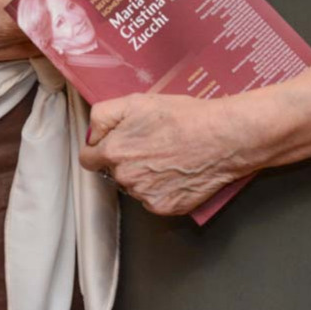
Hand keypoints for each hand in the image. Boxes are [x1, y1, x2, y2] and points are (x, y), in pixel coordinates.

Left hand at [79, 93, 260, 216]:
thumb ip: (102, 116)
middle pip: (112, 172)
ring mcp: (145, 196)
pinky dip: (160, 188)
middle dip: (124, 160)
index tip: (113, 143)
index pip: (88, 160)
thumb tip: (91, 136)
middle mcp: (125, 178)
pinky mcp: (164, 207)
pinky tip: (175, 171)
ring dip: (142, 175)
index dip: (99, 149)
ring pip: (133, 186)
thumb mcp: (135, 101)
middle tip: (148, 145)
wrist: (222, 137)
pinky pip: (152, 199)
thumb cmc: (183, 117)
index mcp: (114, 152)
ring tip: (166, 156)